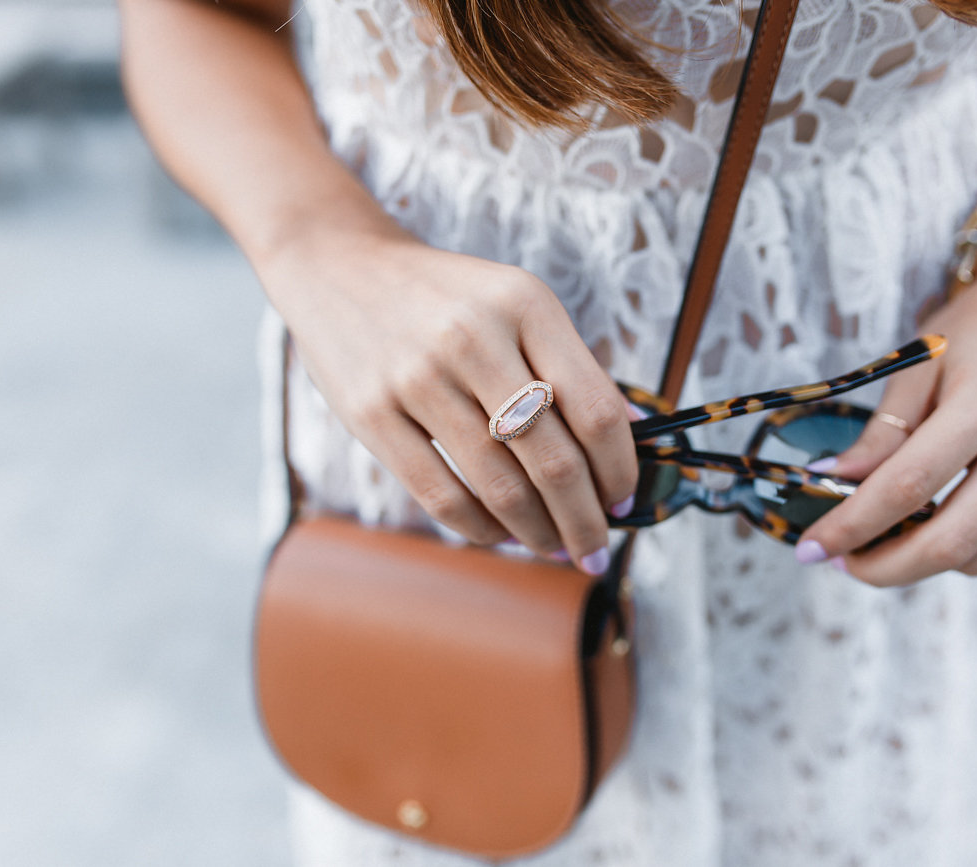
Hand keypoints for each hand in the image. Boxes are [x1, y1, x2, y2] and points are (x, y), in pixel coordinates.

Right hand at [260, 226, 637, 574]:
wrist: (338, 265)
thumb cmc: (445, 297)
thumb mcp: (517, 302)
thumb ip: (573, 365)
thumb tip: (639, 432)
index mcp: (525, 304)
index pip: (596, 409)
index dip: (620, 470)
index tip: (625, 501)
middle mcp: (474, 337)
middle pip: (553, 459)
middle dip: (586, 519)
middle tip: (596, 547)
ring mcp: (417, 377)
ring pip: (500, 487)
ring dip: (538, 532)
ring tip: (554, 546)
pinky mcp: (371, 413)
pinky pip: (441, 495)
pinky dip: (481, 529)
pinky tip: (500, 533)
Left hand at [796, 272, 976, 583]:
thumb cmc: (971, 337)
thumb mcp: (915, 367)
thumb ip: (881, 431)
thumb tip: (833, 482)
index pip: (910, 484)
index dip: (854, 524)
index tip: (813, 548)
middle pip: (952, 539)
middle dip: (886, 566)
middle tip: (843, 563)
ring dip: (923, 562)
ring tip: (885, 538)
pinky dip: (965, 553)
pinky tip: (936, 525)